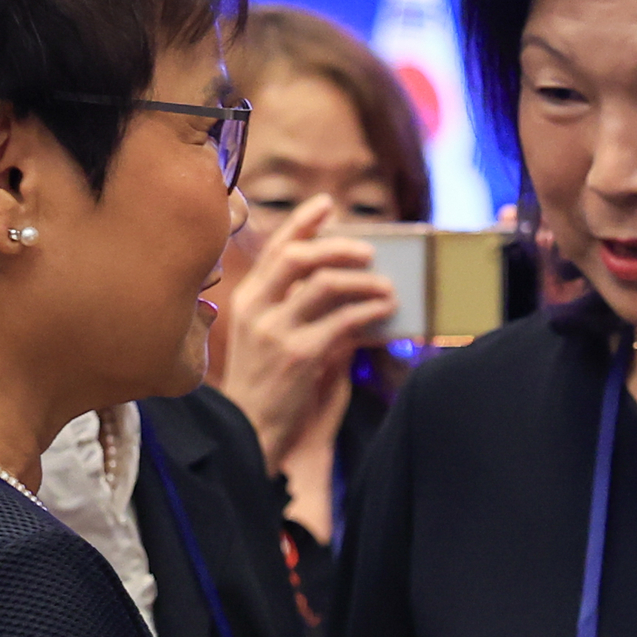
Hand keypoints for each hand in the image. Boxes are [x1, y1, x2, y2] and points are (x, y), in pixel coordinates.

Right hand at [215, 196, 397, 463]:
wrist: (250, 431)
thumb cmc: (269, 384)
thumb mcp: (271, 338)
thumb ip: (297, 308)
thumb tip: (344, 282)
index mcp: (248, 299)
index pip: (275, 248)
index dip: (302, 221)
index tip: (327, 204)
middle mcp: (257, 308)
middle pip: (300, 256)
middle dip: (339, 246)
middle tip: (370, 251)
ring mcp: (276, 331)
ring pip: (325, 283)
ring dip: (364, 280)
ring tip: (388, 287)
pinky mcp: (300, 356)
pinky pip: (343, 321)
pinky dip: (370, 311)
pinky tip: (386, 311)